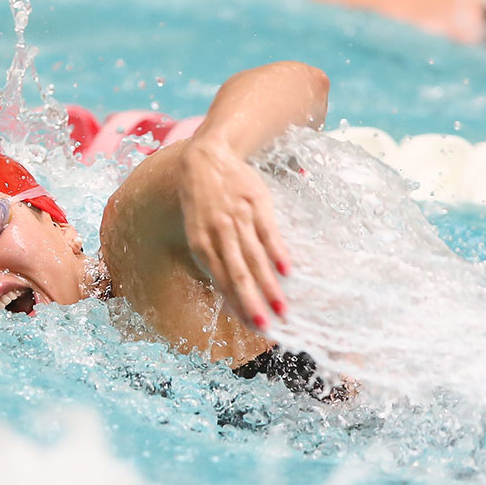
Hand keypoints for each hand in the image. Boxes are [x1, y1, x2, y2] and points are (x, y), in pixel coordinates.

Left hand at [175, 137, 290, 331]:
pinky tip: (286, 272)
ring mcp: (238, 218)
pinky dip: (277, 253)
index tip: (252, 326)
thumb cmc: (204, 202)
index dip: (237, 305)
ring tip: (281, 308)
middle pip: (237, 275)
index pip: (221, 282)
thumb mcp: (198, 230)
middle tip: (266, 326)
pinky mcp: (256, 204)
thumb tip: (230, 291)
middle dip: (252, 303)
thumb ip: (214, 257)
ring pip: (254, 258)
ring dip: (268, 286)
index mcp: (200, 244)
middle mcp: (218, 234)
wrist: (207, 157)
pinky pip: (267, 232)